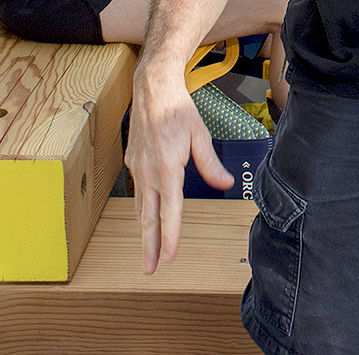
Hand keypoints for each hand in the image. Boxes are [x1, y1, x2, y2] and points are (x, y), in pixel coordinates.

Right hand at [128, 71, 229, 272]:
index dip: (170, 235)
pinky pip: (138, 192)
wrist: (151, 90)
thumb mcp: (200, 136)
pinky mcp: (133, 162)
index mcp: (167, 169)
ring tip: (147, 251)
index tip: (169, 256)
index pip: (169, 211)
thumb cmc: (177, 110)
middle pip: (148, 217)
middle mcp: (148, 172)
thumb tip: (225, 185)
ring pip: (141, 207)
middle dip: (149, 245)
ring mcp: (138, 168)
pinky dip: (142, 209)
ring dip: (143, 231)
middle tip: (149, 268)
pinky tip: (145, 217)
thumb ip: (211, 164)